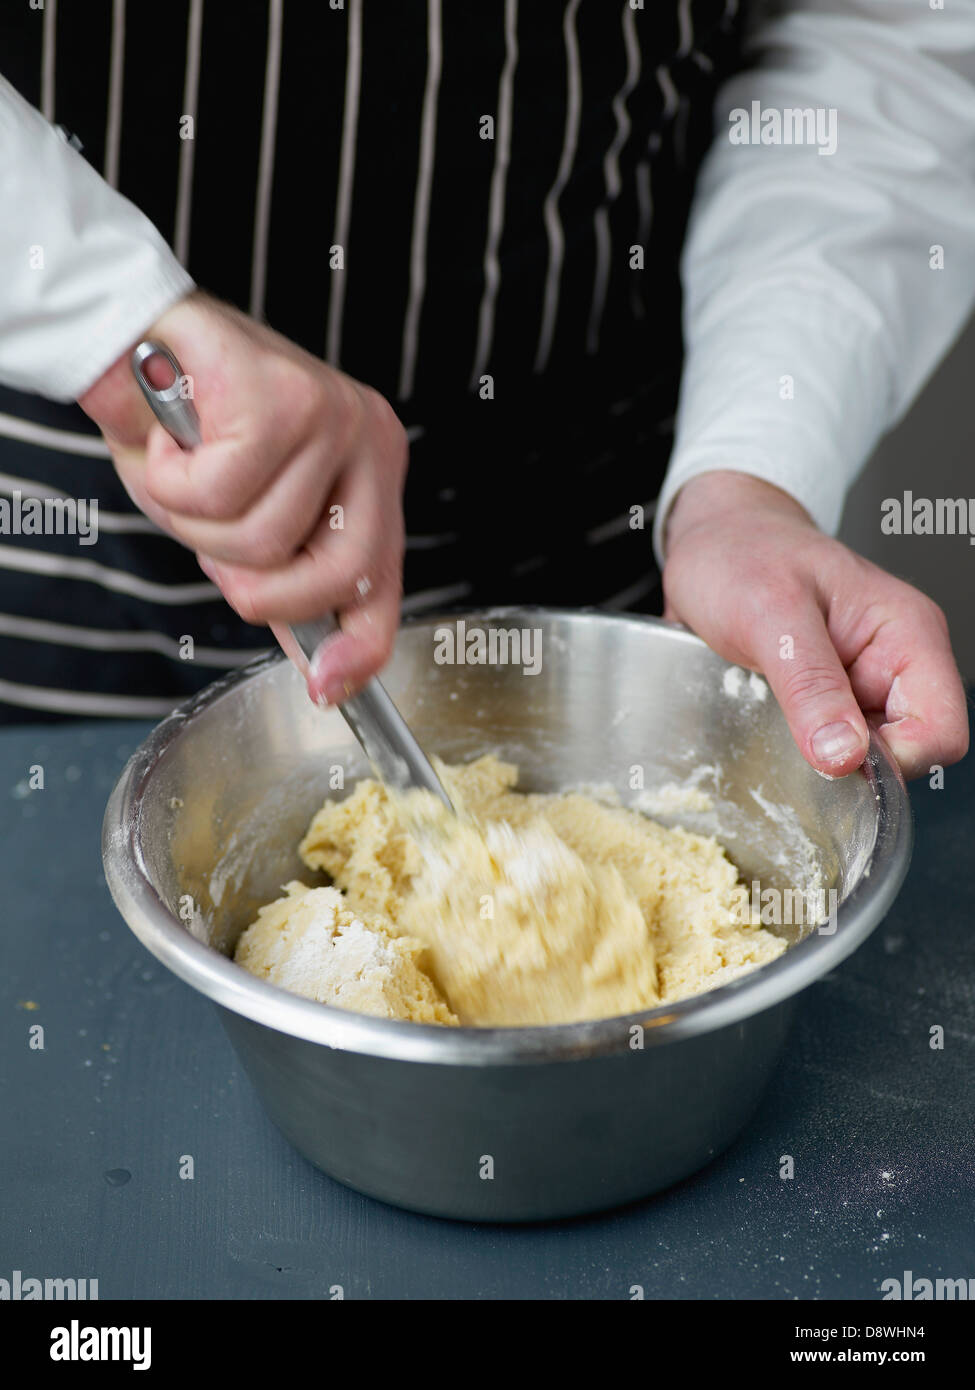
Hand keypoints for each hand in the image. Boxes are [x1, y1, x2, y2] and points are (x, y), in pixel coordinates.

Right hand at [77, 289, 407, 703]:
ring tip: (188, 471)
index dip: (360, 647)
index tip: (324, 687)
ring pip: (267, 540)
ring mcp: (336, 416)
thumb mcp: (246, 522)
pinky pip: (223, 496)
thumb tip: (322, 669)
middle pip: (337, 575)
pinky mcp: (286, 396)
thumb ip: (288, 583)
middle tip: (213, 547)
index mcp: (373, 474)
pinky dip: (173, 483)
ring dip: (199, 524)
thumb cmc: (190, 431)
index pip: (385, 584)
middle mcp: (370, 442)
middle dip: (258, 589)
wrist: (132, 339)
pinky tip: (174, 441)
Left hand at [661, 471, 968, 779]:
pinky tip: (772, 719)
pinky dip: (804, 749)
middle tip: (794, 733)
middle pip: (912, 752)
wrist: (710, 543)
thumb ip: (810, 685)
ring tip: (777, 714)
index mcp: (907, 632)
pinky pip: (834, 747)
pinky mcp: (832, 698)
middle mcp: (897, 661)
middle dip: (856, 761)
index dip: (893, 759)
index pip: (941, 729)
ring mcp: (865, 683)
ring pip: (870, 758)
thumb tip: (843, 755)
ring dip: (825, 756)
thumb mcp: (770, 613)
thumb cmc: (743, 554)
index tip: (833, 757)